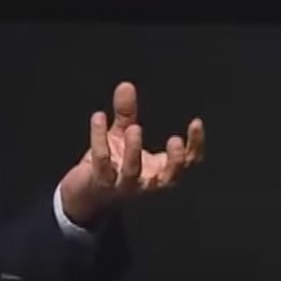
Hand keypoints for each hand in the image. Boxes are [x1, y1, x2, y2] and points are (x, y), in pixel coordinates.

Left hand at [59, 82, 205, 226]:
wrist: (84, 195)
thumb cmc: (111, 167)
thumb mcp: (122, 138)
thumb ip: (127, 114)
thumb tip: (126, 85)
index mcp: (159, 172)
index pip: (188, 164)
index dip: (195, 146)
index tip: (196, 123)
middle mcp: (147, 183)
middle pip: (169, 178)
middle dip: (175, 161)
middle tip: (175, 140)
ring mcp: (123, 185)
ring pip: (133, 172)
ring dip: (134, 150)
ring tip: (133, 128)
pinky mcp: (100, 182)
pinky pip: (102, 162)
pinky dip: (99, 139)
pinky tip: (98, 117)